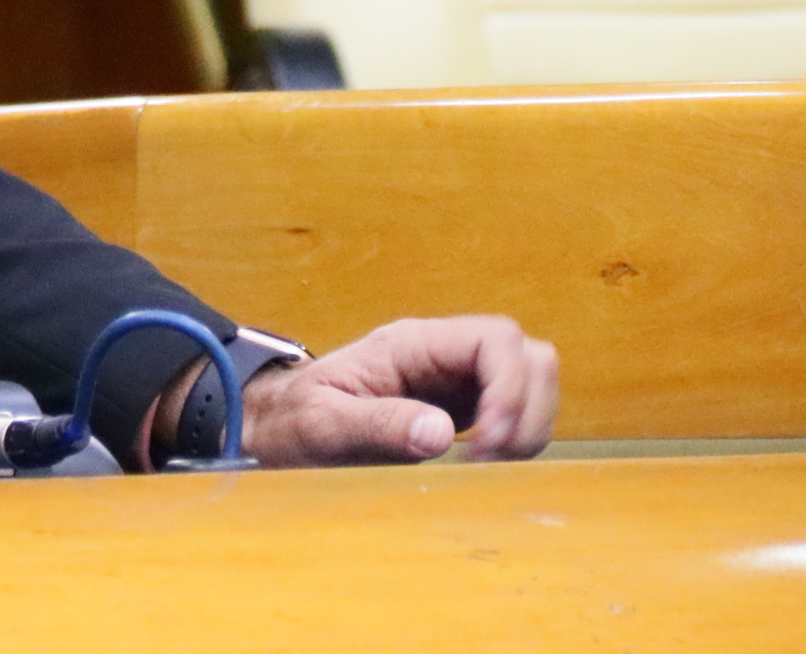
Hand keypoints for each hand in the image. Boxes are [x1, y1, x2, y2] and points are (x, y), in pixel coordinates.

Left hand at [219, 316, 558, 466]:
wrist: (275, 425)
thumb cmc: (292, 418)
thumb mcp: (323, 424)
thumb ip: (378, 424)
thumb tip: (439, 432)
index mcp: (410, 344)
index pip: (496, 339)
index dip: (511, 387)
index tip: (491, 441)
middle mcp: (440, 353)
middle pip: (528, 356)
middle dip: (527, 410)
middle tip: (493, 459)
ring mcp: (453, 378)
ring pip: (530, 382)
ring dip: (527, 426)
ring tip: (487, 466)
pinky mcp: (459, 406)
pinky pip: (513, 411)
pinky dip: (515, 438)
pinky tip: (481, 466)